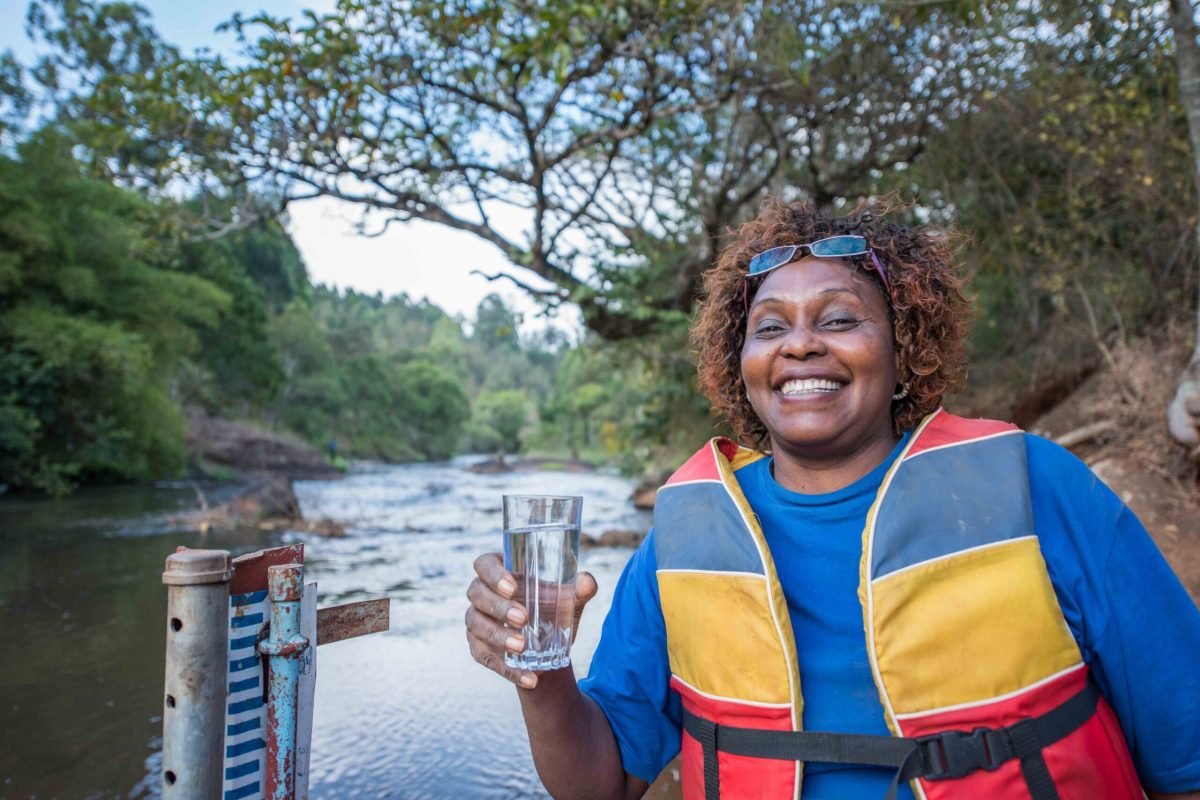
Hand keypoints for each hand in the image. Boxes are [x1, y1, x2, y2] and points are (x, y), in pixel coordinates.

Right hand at [466, 552, 597, 689]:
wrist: (549, 645)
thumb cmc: (553, 608)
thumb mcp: (569, 598)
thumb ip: (580, 588)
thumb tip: (587, 583)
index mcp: (499, 572)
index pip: (484, 564)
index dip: (493, 574)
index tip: (512, 587)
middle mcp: (481, 594)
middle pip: (477, 594)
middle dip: (498, 607)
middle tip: (523, 618)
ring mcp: (476, 621)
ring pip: (477, 625)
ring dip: (499, 637)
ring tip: (522, 647)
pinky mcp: (478, 648)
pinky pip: (486, 658)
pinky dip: (508, 670)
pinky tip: (529, 678)